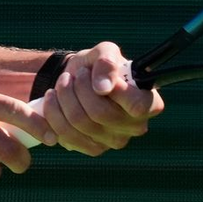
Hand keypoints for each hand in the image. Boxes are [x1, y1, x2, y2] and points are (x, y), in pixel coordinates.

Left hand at [40, 41, 163, 154]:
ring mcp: (114, 141)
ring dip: (64, 97)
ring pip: (79, 122)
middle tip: (74, 75)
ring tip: (63, 83)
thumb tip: (103, 88)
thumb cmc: (97, 67)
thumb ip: (107, 62)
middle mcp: (136, 127)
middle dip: (79, 88)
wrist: (75, 80)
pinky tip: (54, 100)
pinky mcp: (92, 149)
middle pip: (100, 113)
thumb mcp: (104, 52)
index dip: (115, 91)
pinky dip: (53, 112)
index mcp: (149, 103)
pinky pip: (65, 134)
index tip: (97, 77)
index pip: (137, 106)